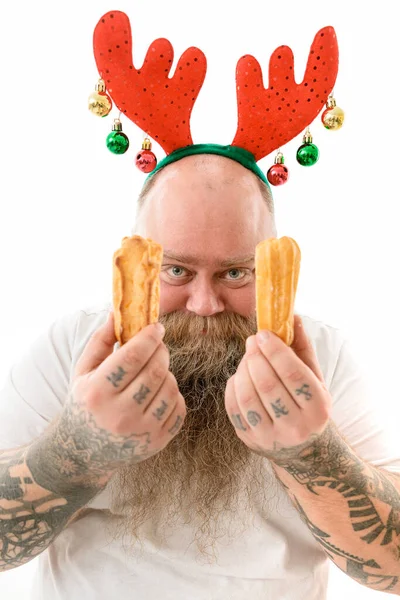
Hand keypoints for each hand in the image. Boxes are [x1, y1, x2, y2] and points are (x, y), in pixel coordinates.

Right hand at [48, 312, 185, 485]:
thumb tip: (116, 310)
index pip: (133, 356)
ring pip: (170, 387)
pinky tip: (160, 392)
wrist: (84, 451)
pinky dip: (174, 394)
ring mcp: (140, 432)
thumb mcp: (83, 371)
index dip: (150, 337)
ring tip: (154, 371)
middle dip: (161, 351)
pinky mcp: (157, 443)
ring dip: (167, 372)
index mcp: (98, 393)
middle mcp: (119, 415)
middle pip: (155, 370)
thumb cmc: (85, 403)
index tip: (157, 327)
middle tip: (157, 345)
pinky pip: (179, 408)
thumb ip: (100, 340)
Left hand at [224, 315, 331, 460]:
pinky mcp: (250, 441)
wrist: (304, 449)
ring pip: (247, 396)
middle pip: (267, 384)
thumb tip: (292, 316)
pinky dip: (233, 387)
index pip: (292, 374)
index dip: (274, 350)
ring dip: (242, 370)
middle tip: (252, 342)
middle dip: (255, 357)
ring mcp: (271, 437)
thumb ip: (302, 348)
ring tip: (247, 359)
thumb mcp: (315, 378)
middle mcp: (296, 427)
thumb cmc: (309, 405)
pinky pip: (233, 409)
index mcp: (317, 408)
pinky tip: (240, 377)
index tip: (263, 334)